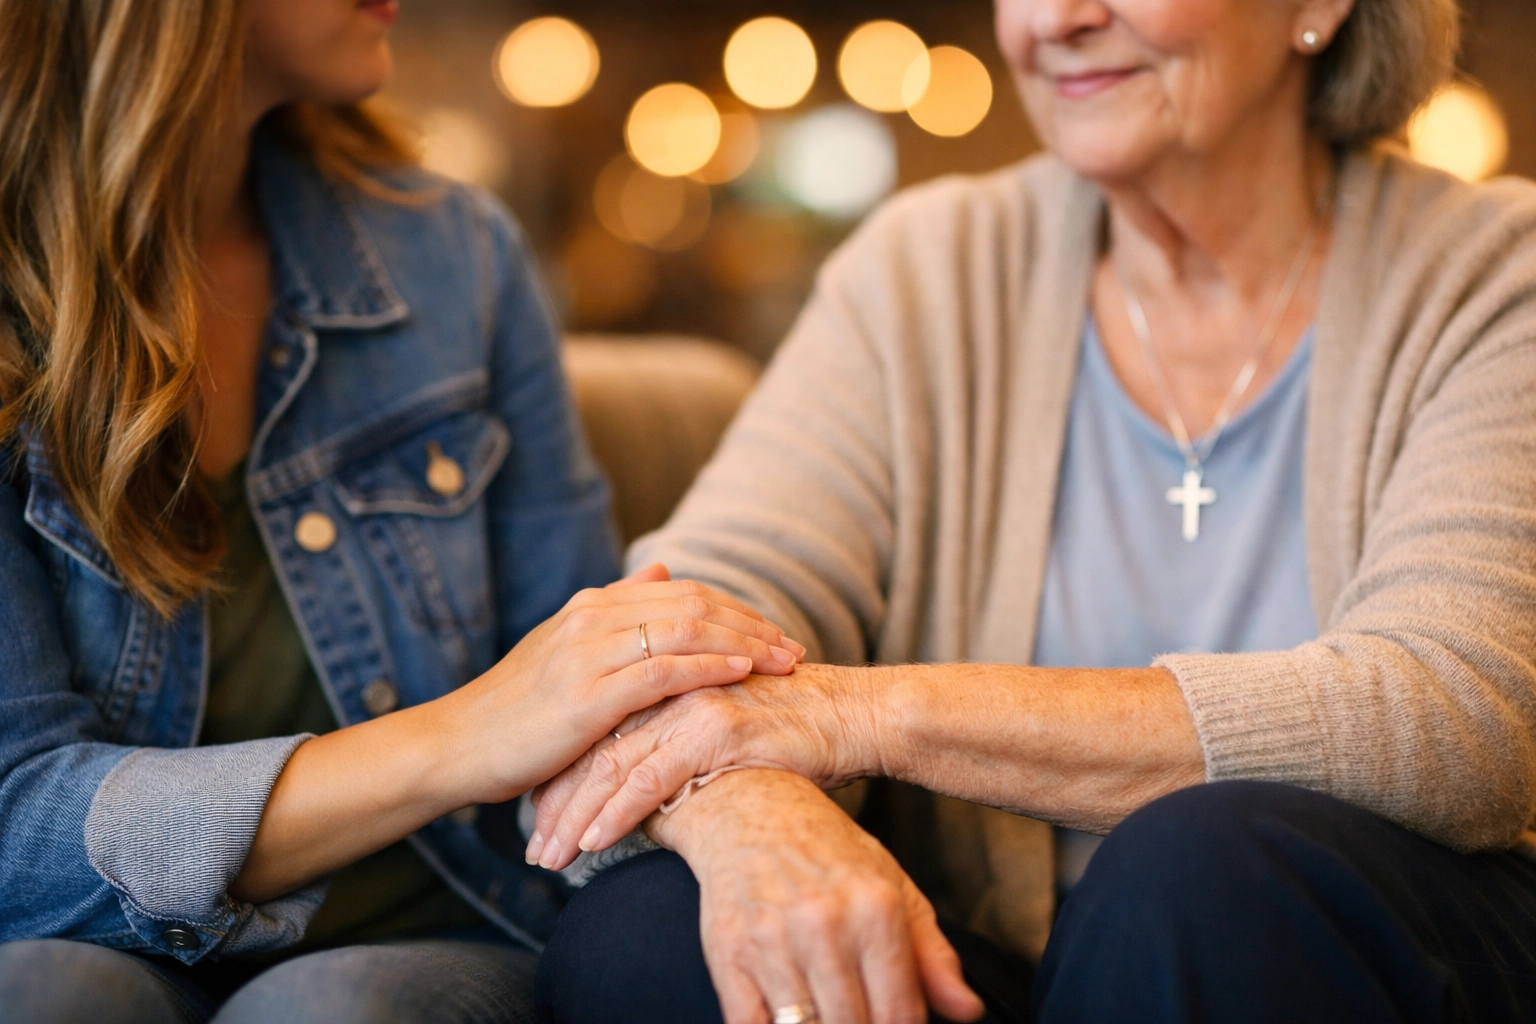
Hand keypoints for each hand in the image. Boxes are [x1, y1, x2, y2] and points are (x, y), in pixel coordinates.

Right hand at [443, 564, 805, 805]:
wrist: (454, 747)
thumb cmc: (515, 712)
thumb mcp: (565, 651)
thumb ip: (617, 611)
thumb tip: (664, 570)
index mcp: (591, 606)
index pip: (683, 592)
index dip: (736, 610)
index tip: (774, 633)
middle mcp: (592, 618)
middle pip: (694, 604)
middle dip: (751, 624)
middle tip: (794, 649)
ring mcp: (588, 653)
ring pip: (685, 630)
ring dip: (743, 644)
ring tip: (783, 662)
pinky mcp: (587, 695)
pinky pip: (663, 671)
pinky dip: (709, 668)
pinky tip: (742, 676)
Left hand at [528, 662, 876, 867]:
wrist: (855, 716)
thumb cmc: (798, 732)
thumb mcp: (727, 731)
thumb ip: (682, 747)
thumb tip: (648, 796)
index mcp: (667, 682)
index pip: (597, 730)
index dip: (562, 774)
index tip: (537, 819)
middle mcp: (671, 689)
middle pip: (594, 746)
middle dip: (557, 800)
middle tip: (533, 846)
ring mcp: (692, 706)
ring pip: (613, 764)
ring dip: (576, 816)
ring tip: (550, 857)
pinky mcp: (716, 730)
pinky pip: (652, 779)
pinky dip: (616, 814)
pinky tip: (593, 844)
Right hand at [651, 768, 983, 1023]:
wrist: (749, 803)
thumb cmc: (826, 849)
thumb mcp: (892, 887)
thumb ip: (933, 954)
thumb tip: (967, 1011)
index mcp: (875, 909)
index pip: (900, 1015)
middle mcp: (825, 925)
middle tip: (860, 1015)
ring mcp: (772, 941)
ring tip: (828, 1012)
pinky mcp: (727, 953)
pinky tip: (788, 1016)